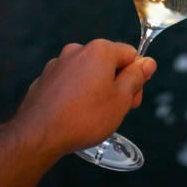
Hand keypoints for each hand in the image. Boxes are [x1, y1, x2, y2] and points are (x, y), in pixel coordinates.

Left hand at [13, 39, 156, 157]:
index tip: (133, 98)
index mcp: (100, 50)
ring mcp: (59, 63)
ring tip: (93, 115)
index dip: (136, 77)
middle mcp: (78, 50)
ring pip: (88, 72)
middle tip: (117, 110)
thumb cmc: (83, 118)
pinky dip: (77, 93)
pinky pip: (70, 82)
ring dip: (96, 88)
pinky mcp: (46, 78)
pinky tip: (75, 114)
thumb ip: (137, 77)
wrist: (38, 136)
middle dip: (117, 83)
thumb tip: (148, 62)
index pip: (130, 54)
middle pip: (109, 62)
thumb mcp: (121, 99)